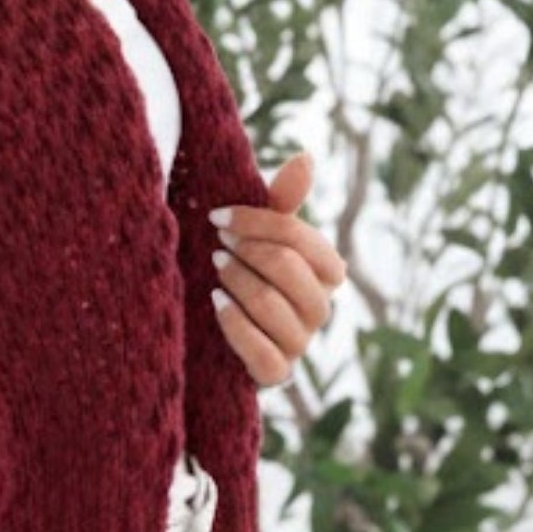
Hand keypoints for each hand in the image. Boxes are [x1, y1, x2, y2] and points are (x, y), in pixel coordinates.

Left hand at [209, 149, 347, 388]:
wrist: (206, 330)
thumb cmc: (239, 271)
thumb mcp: (256, 234)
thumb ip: (281, 202)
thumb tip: (306, 156)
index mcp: (326, 271)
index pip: (302, 240)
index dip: (258, 223)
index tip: (216, 216)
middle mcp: (320, 308)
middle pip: (289, 268)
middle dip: (247, 250)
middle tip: (217, 244)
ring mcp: (300, 344)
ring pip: (271, 305)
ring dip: (236, 281)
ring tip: (214, 269)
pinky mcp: (276, 375)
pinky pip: (263, 353)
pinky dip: (235, 324)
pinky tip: (214, 302)